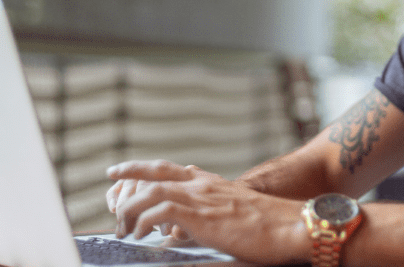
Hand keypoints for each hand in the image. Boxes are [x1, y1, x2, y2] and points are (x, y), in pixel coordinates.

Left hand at [107, 159, 309, 263]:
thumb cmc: (274, 226)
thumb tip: (192, 225)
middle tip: (110, 192)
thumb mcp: (238, 212)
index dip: (142, 169)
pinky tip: (140, 234)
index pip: (170, 169)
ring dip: (131, 208)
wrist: (294, 226)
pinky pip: (160, 212)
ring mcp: (202, 197)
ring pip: (151, 192)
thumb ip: (215, 213)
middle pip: (156, 173)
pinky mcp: (201, 215)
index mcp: (212, 183)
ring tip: (123, 226)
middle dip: (128, 177)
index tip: (121, 171)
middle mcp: (204, 184)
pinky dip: (144, 222)